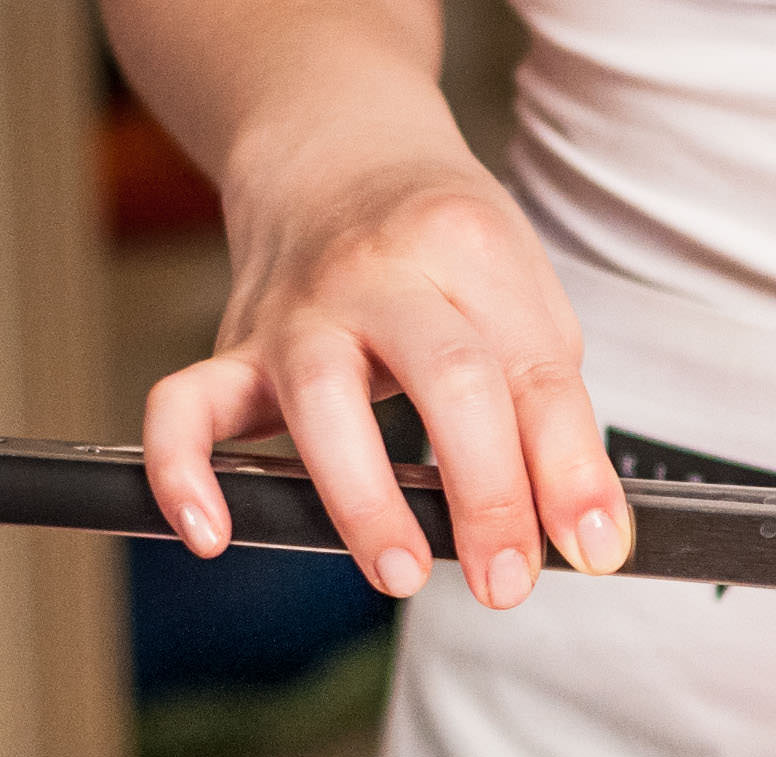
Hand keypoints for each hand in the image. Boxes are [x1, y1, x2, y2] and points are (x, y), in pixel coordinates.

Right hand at [142, 145, 630, 606]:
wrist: (337, 155)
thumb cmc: (445, 251)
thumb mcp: (526, 305)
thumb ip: (553, 417)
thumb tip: (581, 534)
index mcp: (471, 252)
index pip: (538, 375)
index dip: (571, 472)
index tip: (593, 547)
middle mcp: (382, 273)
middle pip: (447, 378)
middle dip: (485, 495)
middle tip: (507, 581)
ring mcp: (300, 310)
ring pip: (322, 397)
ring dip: (364, 498)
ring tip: (402, 572)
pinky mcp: (235, 346)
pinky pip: (186, 403)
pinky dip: (182, 469)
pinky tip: (213, 533)